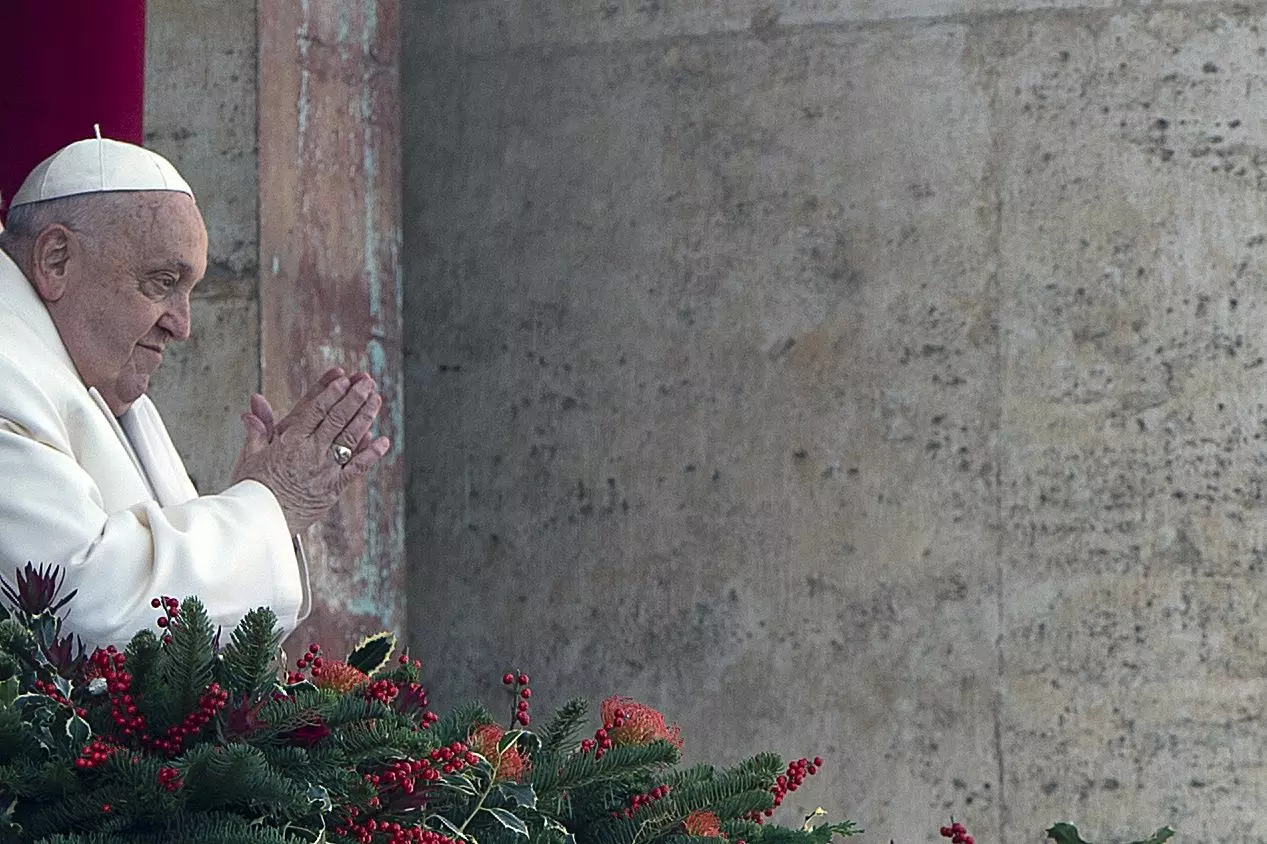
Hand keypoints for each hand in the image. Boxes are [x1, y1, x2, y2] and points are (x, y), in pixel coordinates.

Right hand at [230, 367, 391, 532]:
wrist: (260, 523)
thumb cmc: (252, 490)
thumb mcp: (249, 455)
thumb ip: (257, 428)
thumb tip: (255, 401)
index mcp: (288, 441)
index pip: (313, 410)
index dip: (330, 392)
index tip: (342, 378)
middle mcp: (309, 452)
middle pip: (336, 419)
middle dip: (353, 398)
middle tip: (367, 382)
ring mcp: (323, 470)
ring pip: (349, 438)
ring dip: (365, 417)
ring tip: (376, 400)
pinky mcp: (333, 488)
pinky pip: (356, 468)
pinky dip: (371, 454)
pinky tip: (383, 441)